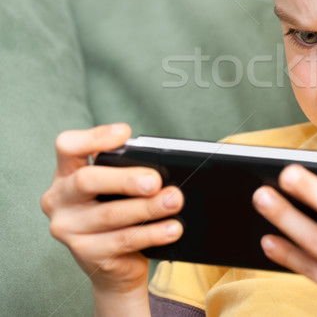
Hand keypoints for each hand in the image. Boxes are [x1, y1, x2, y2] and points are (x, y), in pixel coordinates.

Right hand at [41, 124, 183, 312]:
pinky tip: (172, 229)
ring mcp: (68, 229)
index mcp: (67, 173)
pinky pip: (122, 241)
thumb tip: (163, 169)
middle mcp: (59, 199)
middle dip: (125, 179)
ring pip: (109, 214)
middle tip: (155, 181)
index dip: (94, 137)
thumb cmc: (121, 211)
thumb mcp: (118, 187)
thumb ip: (129, 171)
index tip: (125, 133)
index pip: (68, 146)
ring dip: (147, 208)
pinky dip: (152, 234)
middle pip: (87, 181)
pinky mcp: (85, 254)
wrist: (116, 264)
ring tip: (175, 201)